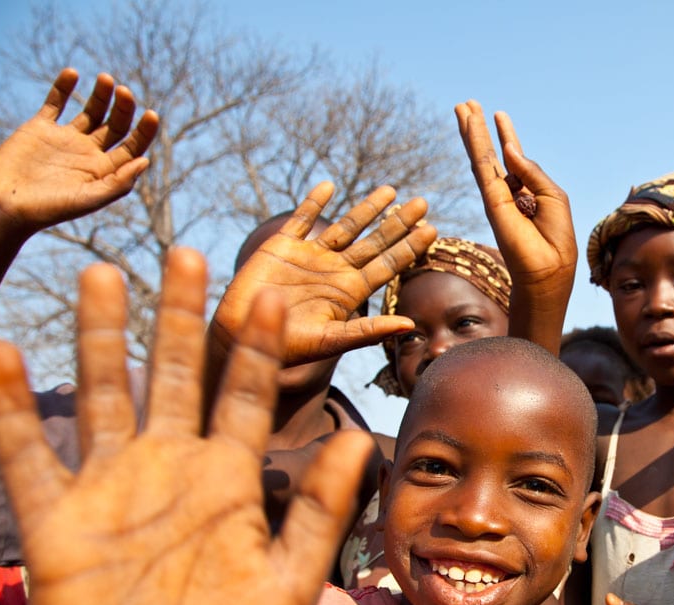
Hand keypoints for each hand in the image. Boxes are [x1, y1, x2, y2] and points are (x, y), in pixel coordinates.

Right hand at [0, 68, 157, 236]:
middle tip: (124, 91)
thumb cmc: (48, 209)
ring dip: (101, 94)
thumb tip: (145, 160)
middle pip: (115, 125)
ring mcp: (64, 139)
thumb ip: (118, 183)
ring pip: (91, 111)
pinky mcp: (40, 129)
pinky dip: (64, 87)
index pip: (132, 147)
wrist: (3, 205)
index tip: (151, 114)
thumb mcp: (88, 199)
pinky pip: (55, 103)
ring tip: (106, 78)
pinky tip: (73, 73)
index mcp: (104, 171)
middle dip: (124, 108)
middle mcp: (88, 154)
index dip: (144, 131)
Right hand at [0, 249, 373, 604]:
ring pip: (105, 397)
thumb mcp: (289, 584)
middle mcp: (172, 475)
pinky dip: (14, 410)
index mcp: (230, 484)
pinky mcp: (59, 527)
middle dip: (180, 318)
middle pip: (176, 378)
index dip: (261, 349)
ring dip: (100, 338)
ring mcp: (113, 495)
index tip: (276, 295)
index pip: (248, 399)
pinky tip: (3, 355)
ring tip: (101, 275)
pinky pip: (30, 459)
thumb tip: (365, 439)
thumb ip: (322, 511)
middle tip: (187, 253)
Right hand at [211, 182, 435, 365]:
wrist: (243, 338)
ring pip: (346, 227)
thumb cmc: (289, 347)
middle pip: (374, 242)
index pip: (387, 265)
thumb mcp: (331, 341)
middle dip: (398, 223)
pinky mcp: (283, 246)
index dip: (408, 248)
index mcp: (350, 292)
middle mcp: (335, 271)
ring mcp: (310, 256)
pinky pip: (302, 219)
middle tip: (423, 202)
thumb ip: (367, 332)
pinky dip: (314, 202)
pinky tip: (330, 187)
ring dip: (367, 209)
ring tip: (391, 190)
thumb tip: (410, 326)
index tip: (431, 230)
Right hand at [455, 100, 574, 353]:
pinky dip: (475, 142)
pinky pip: (482, 164)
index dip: (507, 137)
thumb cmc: (556, 241)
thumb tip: (510, 150)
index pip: (513, 160)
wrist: (546, 273)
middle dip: (480, 129)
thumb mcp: (553, 197)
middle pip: (491, 154)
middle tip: (468, 103)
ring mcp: (496, 196)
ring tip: (462, 106)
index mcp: (527, 193)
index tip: (500, 116)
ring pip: (481, 155)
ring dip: (472, 130)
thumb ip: (531, 172)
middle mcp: (508, 193)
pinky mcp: (491, 199)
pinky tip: (469, 124)